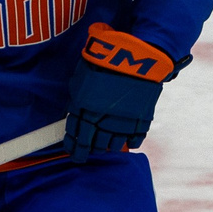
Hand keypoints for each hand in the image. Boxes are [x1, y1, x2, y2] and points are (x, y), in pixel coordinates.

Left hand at [64, 24, 176, 158]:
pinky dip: (130, 143)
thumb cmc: (105, 60)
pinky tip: (126, 144)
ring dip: (106, 147)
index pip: (75, 133)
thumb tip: (74, 109)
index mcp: (84, 107)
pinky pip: (134, 139)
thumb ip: (77, 95)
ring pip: (112, 144)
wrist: (136, 57)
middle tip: (85, 154)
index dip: (72, 145)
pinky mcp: (140, 120)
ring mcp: (122, 121)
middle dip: (87, 150)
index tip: (71, 151)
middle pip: (92, 142)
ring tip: (104, 147)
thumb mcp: (82, 76)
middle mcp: (101, 118)